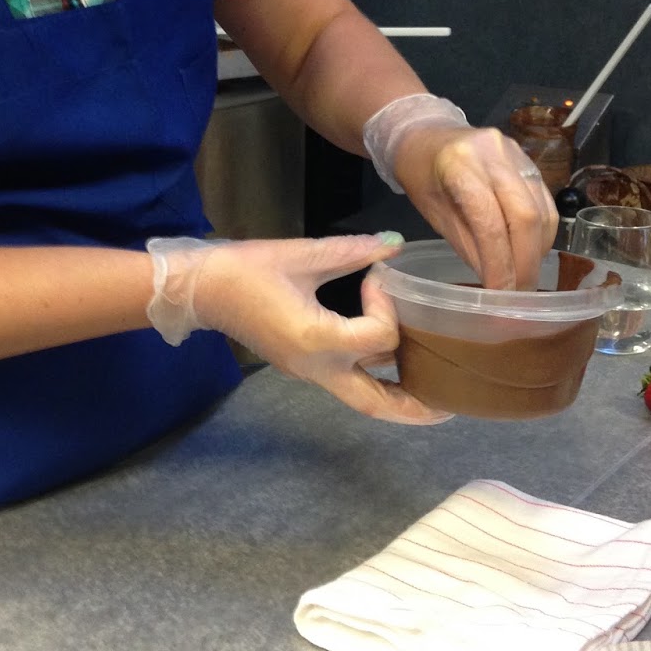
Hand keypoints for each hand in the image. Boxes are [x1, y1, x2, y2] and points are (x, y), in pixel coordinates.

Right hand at [146, 234, 450, 423]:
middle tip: (451, 403)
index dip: (388, 306)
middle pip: (374, 403)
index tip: (377, 278)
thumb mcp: (302, 253)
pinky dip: (374, 380)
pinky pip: (346, 383)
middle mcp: (316, 366)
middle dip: (415, 407)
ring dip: (396, 400)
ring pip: (361, 399)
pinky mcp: (301, 366)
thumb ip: (352, 251)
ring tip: (431, 394)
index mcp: (317, 339)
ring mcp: (308, 372)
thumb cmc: (245, 269)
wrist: (199, 289)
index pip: (378, 338)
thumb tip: (393, 243)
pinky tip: (392, 365)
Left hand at [393, 124, 557, 290]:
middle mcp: (493, 153)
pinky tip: (531, 253)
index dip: (500, 264)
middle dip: (525, 263)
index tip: (501, 296)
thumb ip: (468, 246)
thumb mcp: (434, 214)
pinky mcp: (528, 158)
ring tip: (525, 279)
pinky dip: (542, 233)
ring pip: (542, 211)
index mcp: (459, 165)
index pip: (489, 222)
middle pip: (525, 216)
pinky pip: (545, 202)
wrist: (425, 134)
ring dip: (538, 252)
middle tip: (519, 294)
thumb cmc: (422, 176)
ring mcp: (515, 152)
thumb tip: (497, 286)